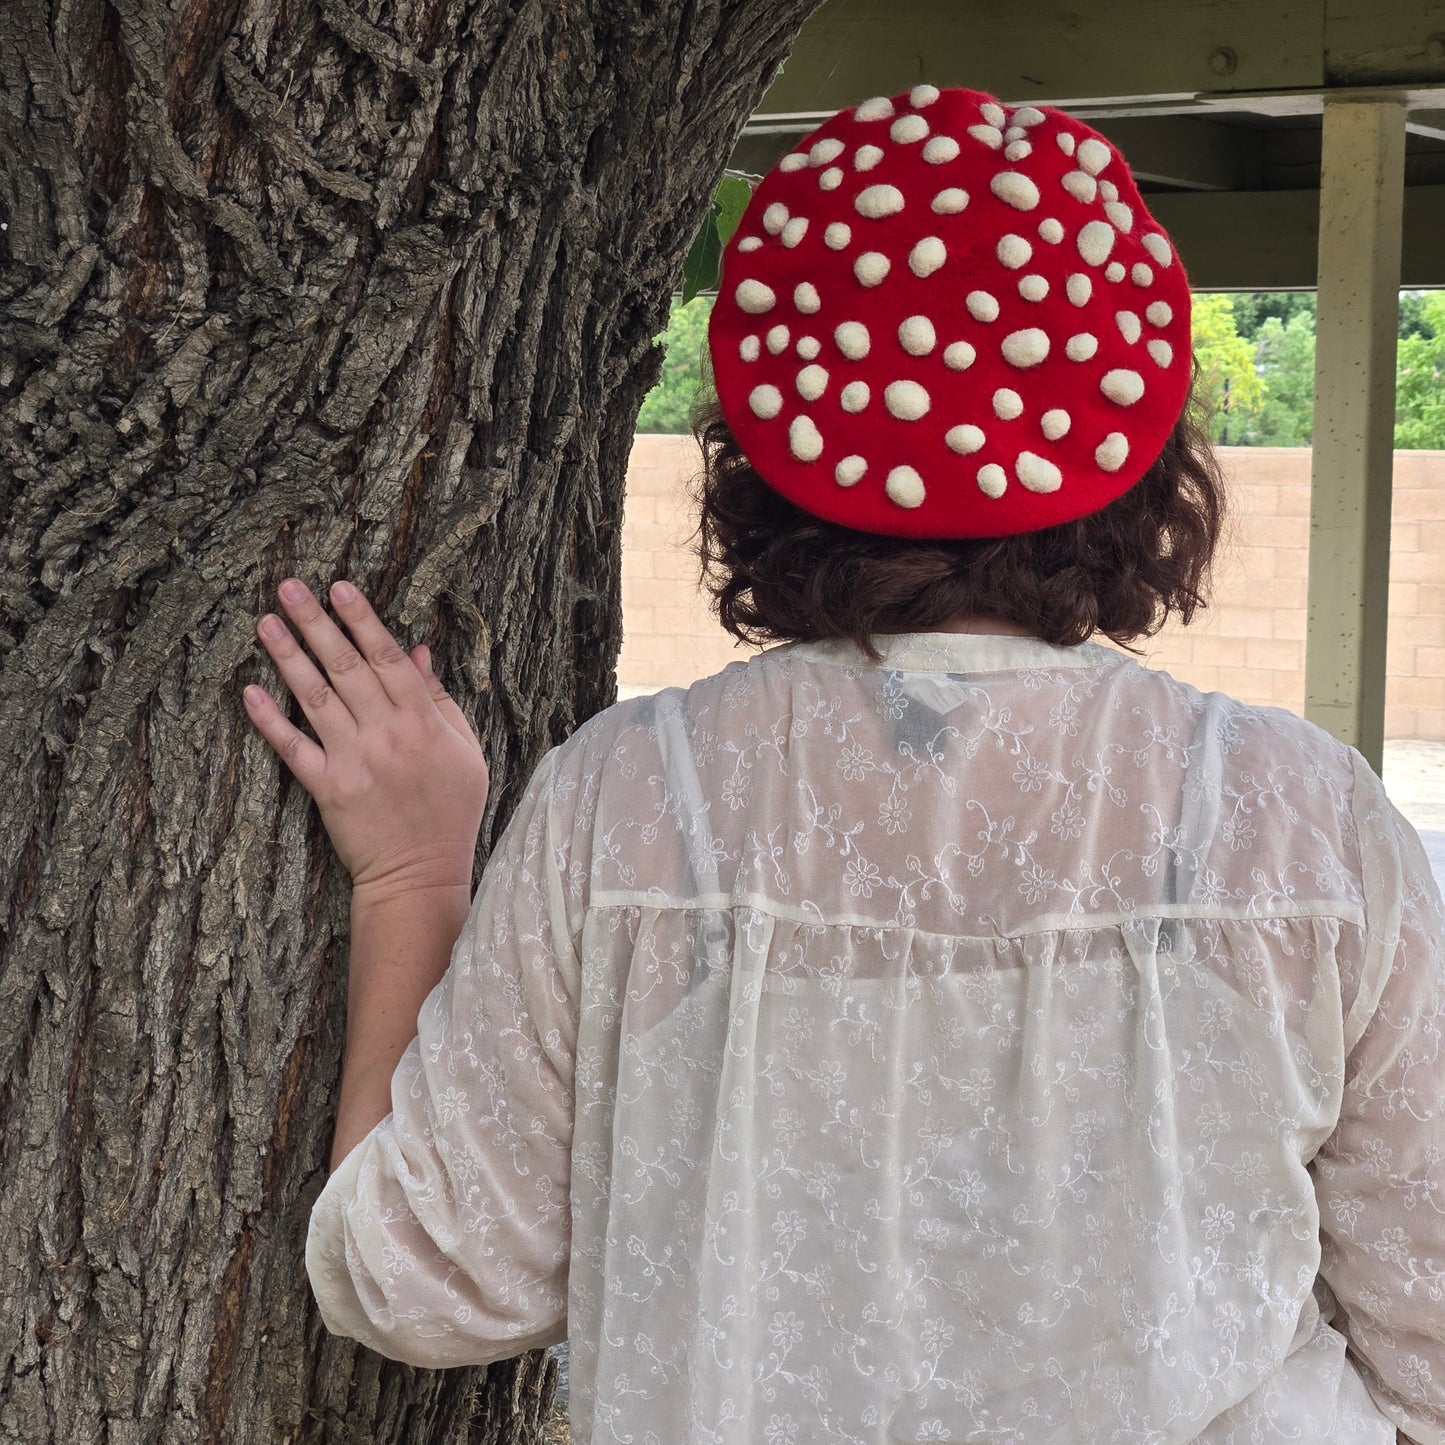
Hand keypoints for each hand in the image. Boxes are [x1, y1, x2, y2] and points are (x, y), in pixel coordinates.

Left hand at [243, 577, 488, 897]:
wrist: (421, 873)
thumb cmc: (450, 811)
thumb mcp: (463, 750)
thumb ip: (438, 700)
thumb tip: (416, 652)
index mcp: (422, 722)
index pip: (387, 659)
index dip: (362, 621)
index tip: (340, 588)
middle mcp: (385, 735)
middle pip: (346, 668)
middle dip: (317, 623)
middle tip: (290, 586)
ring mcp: (353, 761)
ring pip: (316, 698)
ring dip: (289, 656)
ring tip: (266, 621)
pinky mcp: (327, 789)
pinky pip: (293, 749)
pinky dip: (270, 720)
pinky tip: (249, 691)